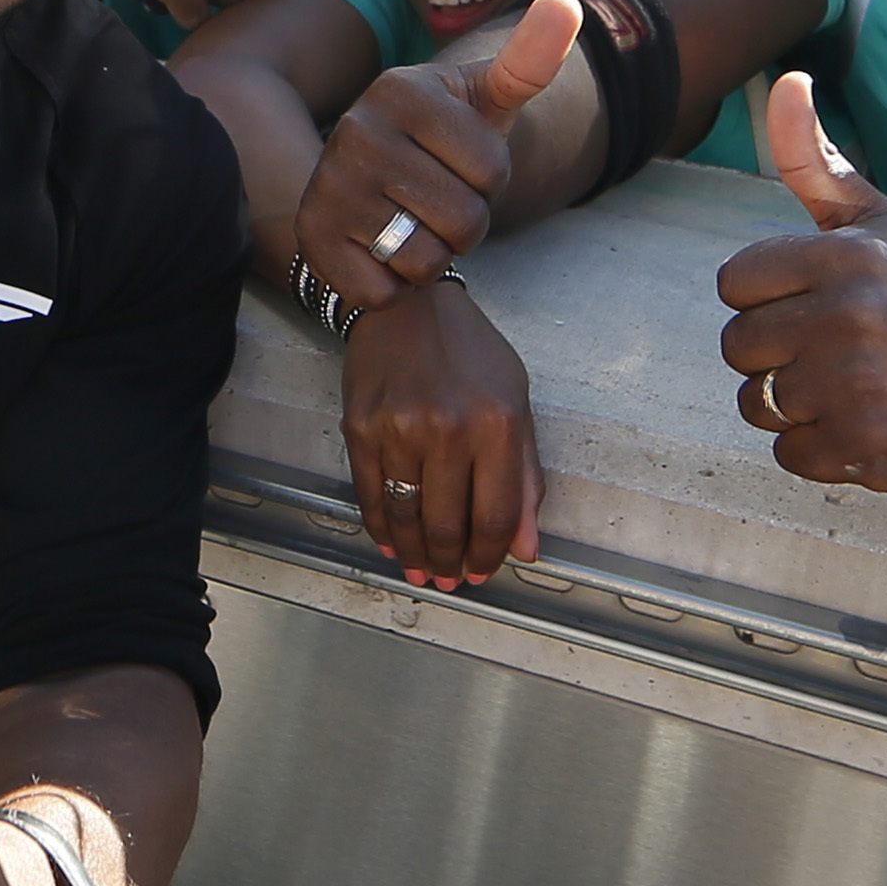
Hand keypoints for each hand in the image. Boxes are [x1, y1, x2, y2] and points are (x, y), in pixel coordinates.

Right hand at [291, 0, 585, 304]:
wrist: (364, 181)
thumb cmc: (441, 143)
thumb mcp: (484, 101)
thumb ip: (527, 62)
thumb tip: (567, 6)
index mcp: (404, 91)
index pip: (492, 170)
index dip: (489, 182)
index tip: (460, 166)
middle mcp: (357, 133)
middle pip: (463, 221)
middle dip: (464, 226)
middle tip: (435, 202)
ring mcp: (330, 187)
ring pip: (425, 261)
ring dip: (429, 256)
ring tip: (410, 224)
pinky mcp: (315, 239)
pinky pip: (384, 291)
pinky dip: (392, 285)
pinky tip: (379, 249)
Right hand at [341, 277, 543, 588]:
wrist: (408, 305)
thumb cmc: (471, 353)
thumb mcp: (516, 404)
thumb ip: (525, 478)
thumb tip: (525, 547)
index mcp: (497, 424)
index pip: (494, 516)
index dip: (489, 555)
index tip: (484, 571)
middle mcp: (448, 429)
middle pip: (446, 525)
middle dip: (451, 564)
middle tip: (451, 580)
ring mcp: (399, 429)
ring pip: (406, 517)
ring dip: (415, 555)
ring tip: (423, 571)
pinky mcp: (360, 428)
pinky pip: (370, 495)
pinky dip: (382, 529)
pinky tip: (392, 544)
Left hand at [714, 73, 886, 486]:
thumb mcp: (883, 224)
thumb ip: (816, 164)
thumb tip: (786, 82)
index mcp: (846, 257)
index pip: (734, 283)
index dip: (765, 297)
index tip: (811, 302)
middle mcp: (848, 318)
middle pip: (738, 346)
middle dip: (775, 352)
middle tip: (832, 349)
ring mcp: (855, 388)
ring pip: (757, 403)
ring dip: (792, 403)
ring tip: (847, 387)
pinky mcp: (865, 447)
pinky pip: (788, 452)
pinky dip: (818, 447)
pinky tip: (861, 423)